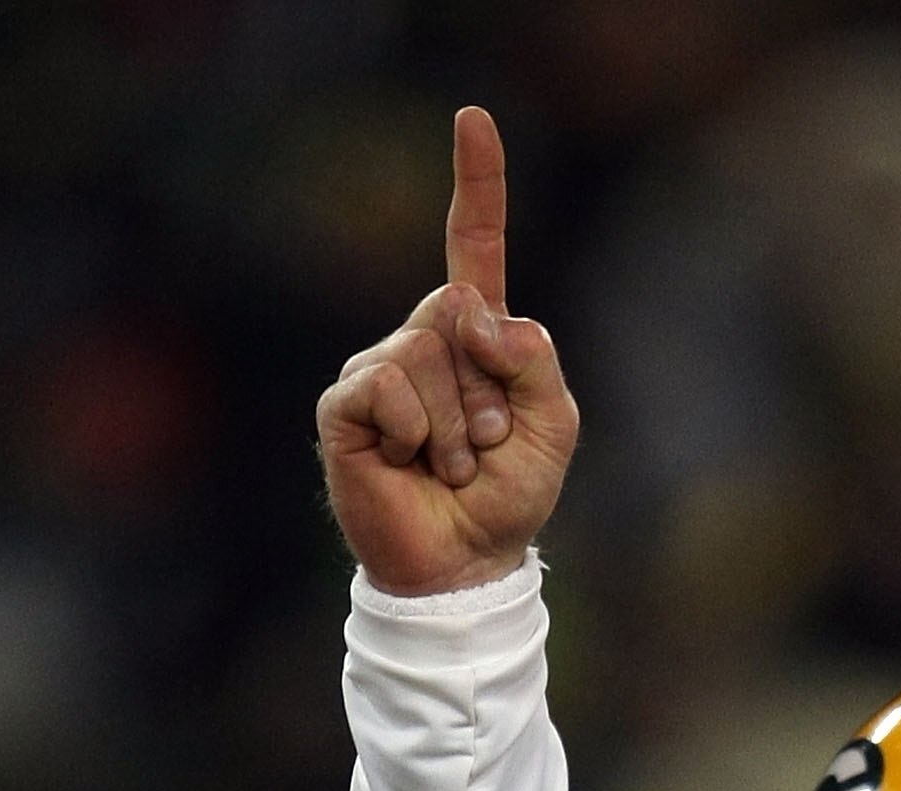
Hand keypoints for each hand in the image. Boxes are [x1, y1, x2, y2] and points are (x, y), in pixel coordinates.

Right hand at [317, 107, 579, 594]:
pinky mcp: (345, 405)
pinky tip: (410, 463)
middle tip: (486, 442)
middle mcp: (421, 339)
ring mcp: (377, 369)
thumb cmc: (510, 494)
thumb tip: (473, 310)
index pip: (473, 245)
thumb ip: (533, 356)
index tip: (474, 118)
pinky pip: (387, 387)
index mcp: (474, 335)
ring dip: (458, 424)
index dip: (477, 183)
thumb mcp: (555, 421)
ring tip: (451, 463)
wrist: (467, 561)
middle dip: (490, 388)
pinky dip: (417, 434)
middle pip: (458, 310)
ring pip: (426, 355)